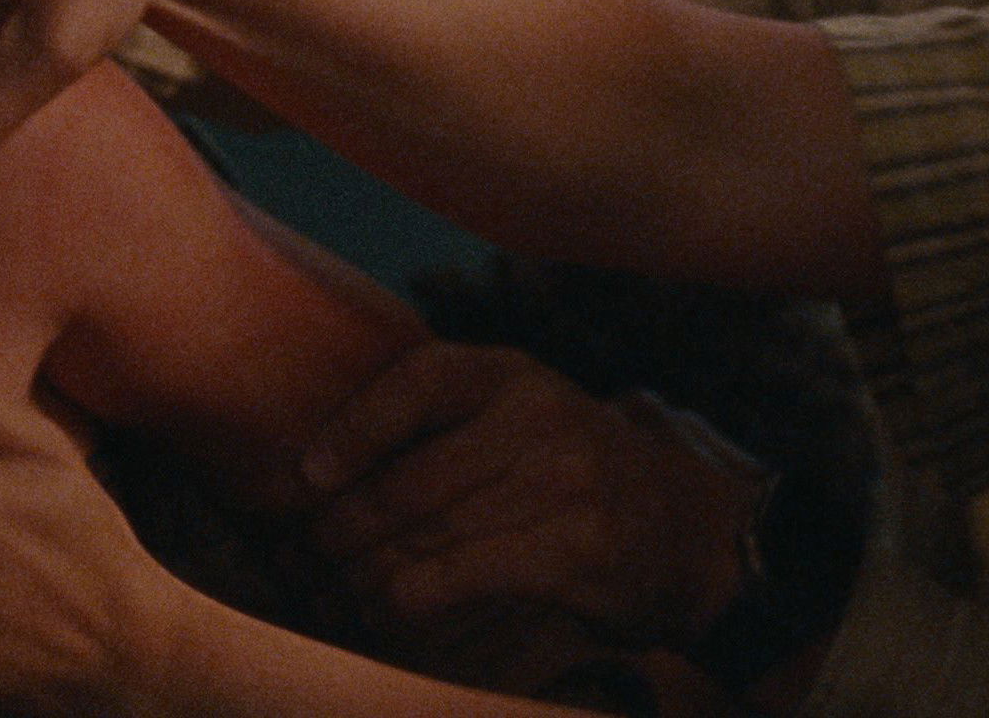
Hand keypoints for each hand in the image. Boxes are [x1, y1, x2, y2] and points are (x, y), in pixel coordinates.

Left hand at [298, 340, 764, 651]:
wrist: (696, 533)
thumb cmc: (577, 474)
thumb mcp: (522, 417)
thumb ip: (443, 425)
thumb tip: (319, 468)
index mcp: (511, 375)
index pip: (419, 381)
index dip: (354, 427)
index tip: (306, 474)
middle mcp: (536, 418)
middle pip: (405, 480)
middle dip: (335, 529)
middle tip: (293, 557)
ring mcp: (558, 484)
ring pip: (421, 537)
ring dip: (357, 575)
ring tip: (320, 593)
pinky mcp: (569, 551)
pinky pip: (454, 578)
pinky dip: (405, 602)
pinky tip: (380, 613)